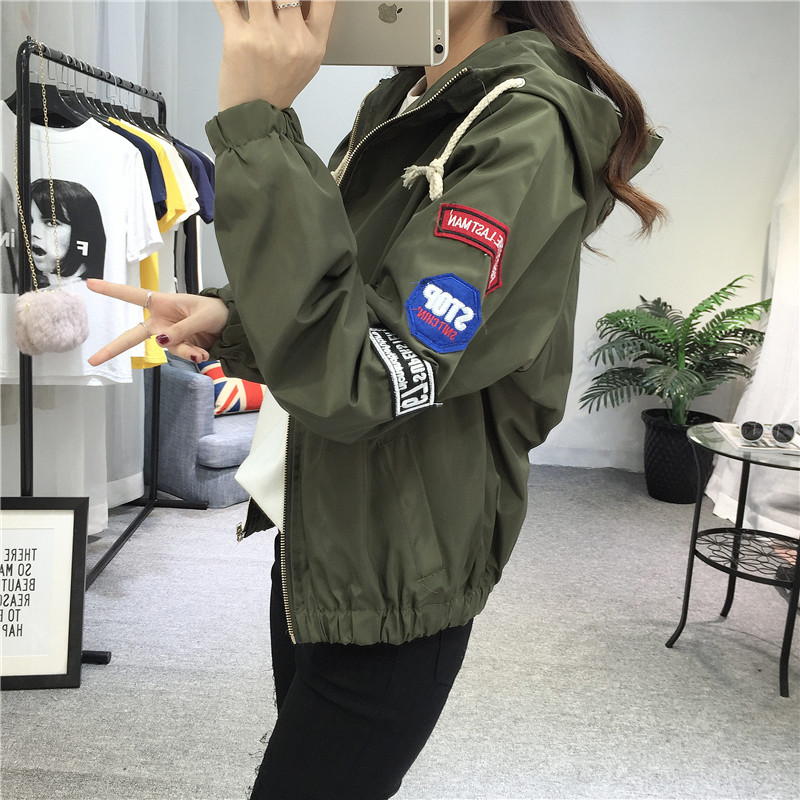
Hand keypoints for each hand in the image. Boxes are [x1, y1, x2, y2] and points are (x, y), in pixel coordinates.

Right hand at [86, 279, 229, 365]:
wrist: (231, 324)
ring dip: (185, 351)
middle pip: (134, 335)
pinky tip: (203, 352)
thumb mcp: (200, 316)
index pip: (133, 296)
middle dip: (114, 348)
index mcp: (163, 303)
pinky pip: (180, 355)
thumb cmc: (215, 311)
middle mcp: (161, 320)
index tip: (90, 284)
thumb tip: (160, 342)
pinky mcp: (180, 346)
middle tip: (93, 360)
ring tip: (201, 351)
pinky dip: (192, 355)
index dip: (112, 290)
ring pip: (168, 349)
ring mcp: (170, 335)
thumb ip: (181, 330)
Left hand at [214, 0, 335, 110]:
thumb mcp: (307, 61)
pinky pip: (226, 1)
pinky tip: (229, 1)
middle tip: (270, 3)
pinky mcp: (237, 39)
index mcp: (313, 44)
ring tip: (252, 5)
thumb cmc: (278, 87)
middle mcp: (292, 39)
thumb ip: (308, 27)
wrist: (255, 117)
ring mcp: (265, 38)